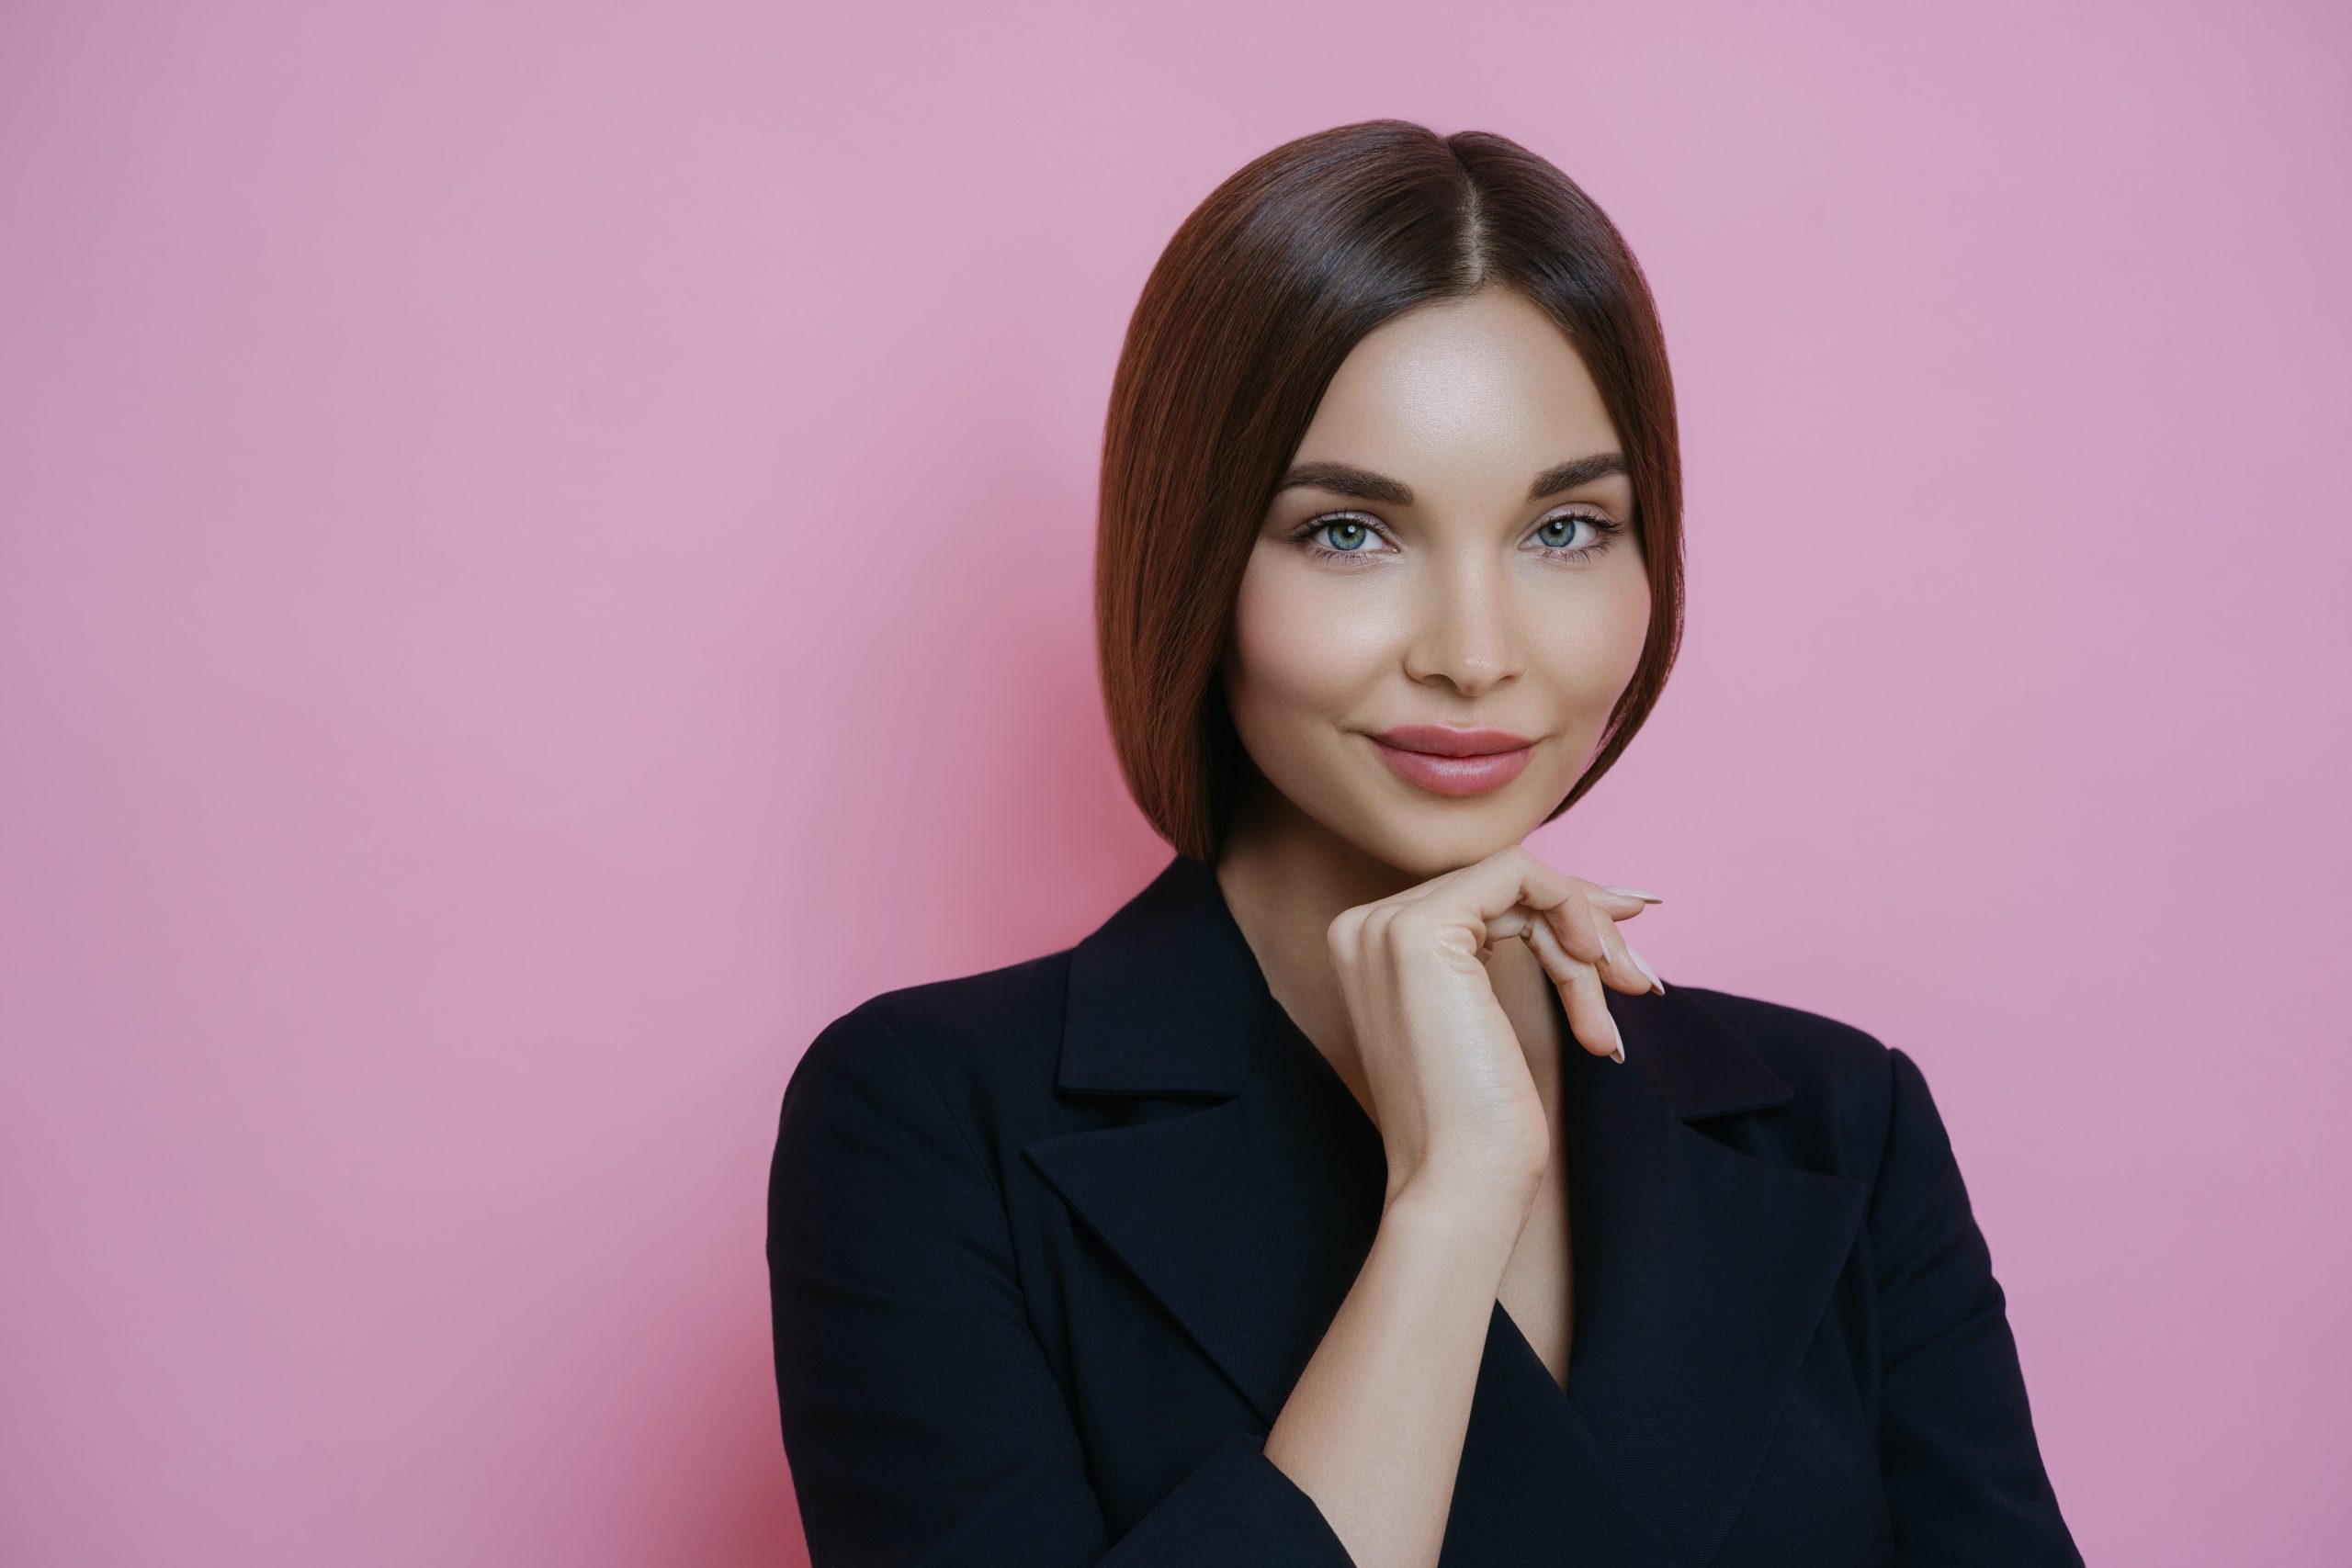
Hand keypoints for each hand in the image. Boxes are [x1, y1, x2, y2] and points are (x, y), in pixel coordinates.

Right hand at [1326, 844, 1663, 1208]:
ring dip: (1586, 941)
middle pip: (1503, 888)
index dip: (1561, 911)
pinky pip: (1520, 873)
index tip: (1619, 943)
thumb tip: (1596, 897)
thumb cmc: (1479, 1125)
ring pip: (1519, 884)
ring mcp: (1388, 925)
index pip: (1480, 898)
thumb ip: (1506, 951)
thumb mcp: (1487, 1018)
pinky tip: (1596, 967)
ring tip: (1622, 1001)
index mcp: (1371, 947)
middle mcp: (1365, 926)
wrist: (1459, 1182)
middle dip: (1585, 925)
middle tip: (1640, 978)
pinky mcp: (1422, 931)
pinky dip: (1573, 910)